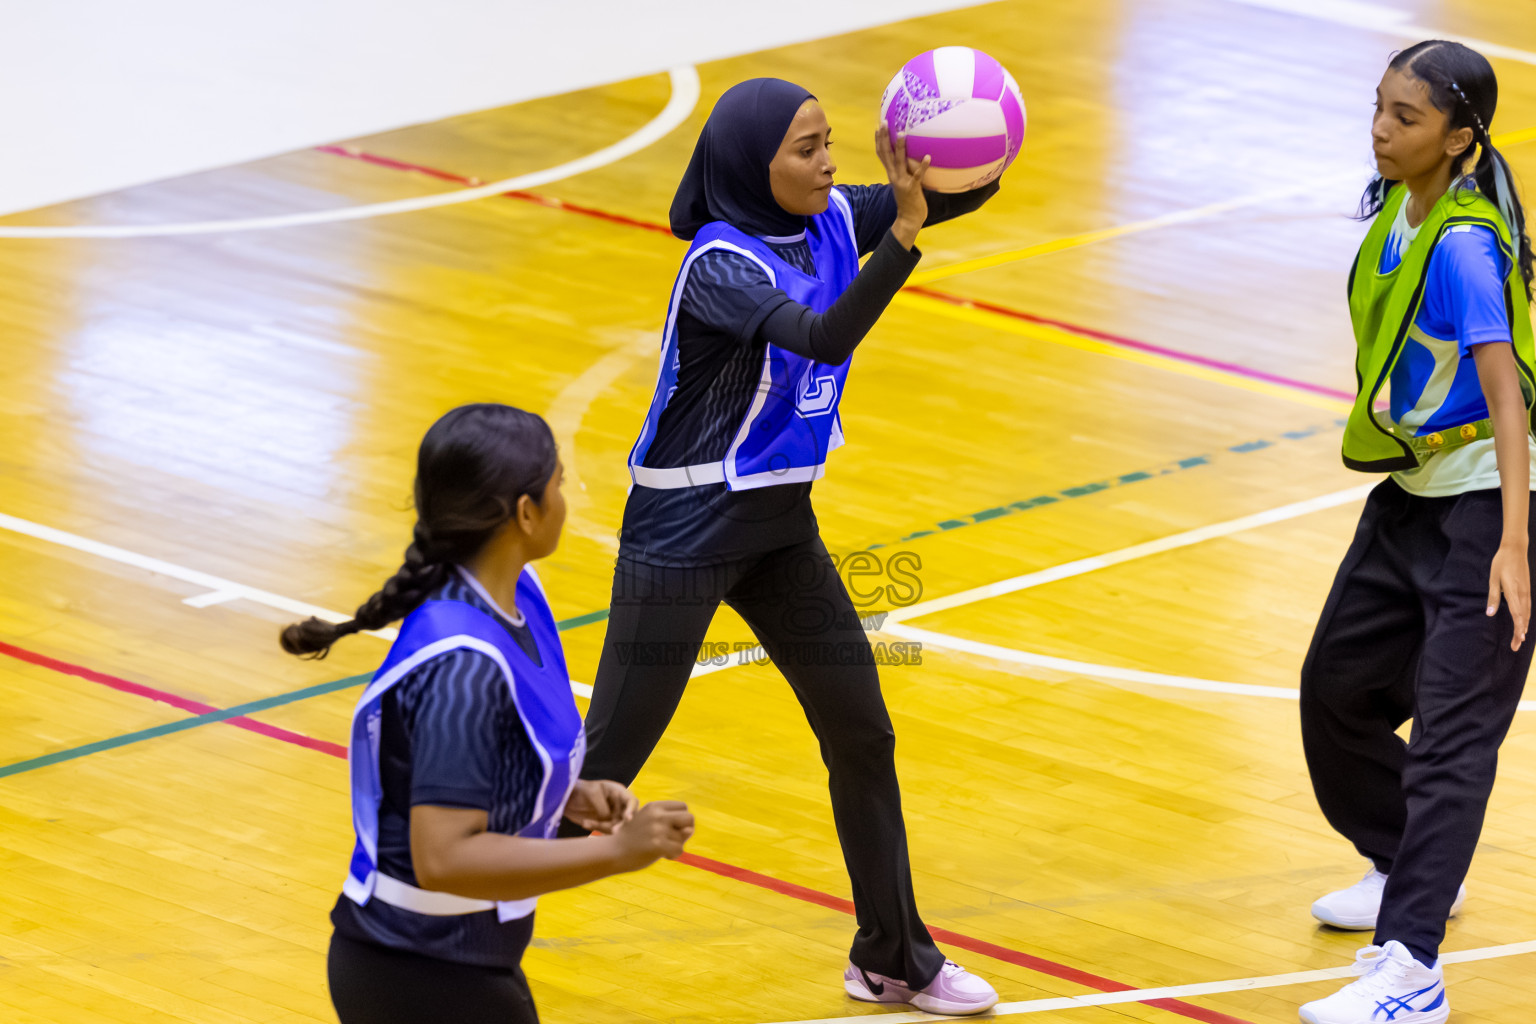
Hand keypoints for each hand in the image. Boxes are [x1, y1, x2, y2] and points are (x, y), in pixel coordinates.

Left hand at [564, 779, 637, 833]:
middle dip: (620, 825)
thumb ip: (603, 807)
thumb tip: (609, 820)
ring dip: (602, 827)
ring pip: (615, 827)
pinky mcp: (604, 824)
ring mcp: (612, 815)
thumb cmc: (581, 789)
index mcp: (618, 792)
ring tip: (586, 823)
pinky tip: (585, 823)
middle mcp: (618, 804)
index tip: (628, 818)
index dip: (632, 809)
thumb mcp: (593, 794)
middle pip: (626, 817)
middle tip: (613, 831)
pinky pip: (606, 831)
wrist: (567, 798)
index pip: (631, 801)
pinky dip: (596, 829)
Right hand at [612, 800, 693, 869]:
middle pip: (690, 818)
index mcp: (655, 806)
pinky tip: (662, 855)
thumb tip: (690, 829)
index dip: (681, 819)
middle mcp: (657, 815)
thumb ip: (672, 824)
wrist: (613, 852)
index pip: (683, 807)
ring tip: (661, 848)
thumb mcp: (650, 822)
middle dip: (686, 830)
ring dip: (676, 845)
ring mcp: (658, 829)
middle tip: (672, 838)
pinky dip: (673, 855)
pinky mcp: (658, 845)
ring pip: (684, 837)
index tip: (670, 828)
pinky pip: (679, 850)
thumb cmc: (634, 838)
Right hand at [876, 124, 928, 246]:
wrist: (909, 219)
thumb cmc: (909, 200)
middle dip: (884, 137)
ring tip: (902, 133)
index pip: (881, 154)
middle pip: (885, 154)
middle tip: (884, 122)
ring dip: (900, 147)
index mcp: (891, 173)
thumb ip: (904, 170)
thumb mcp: (903, 182)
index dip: (878, 140)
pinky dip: (923, 166)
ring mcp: (902, 182)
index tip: (878, 126)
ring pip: (899, 161)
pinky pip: (918, 175)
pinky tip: (928, 157)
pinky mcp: (912, 188)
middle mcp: (894, 176)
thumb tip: (910, 158)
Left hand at [1487, 541, 1529, 650]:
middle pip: (1523, 617)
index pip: (1517, 614)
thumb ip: (1493, 597)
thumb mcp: (1493, 579)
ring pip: (1527, 613)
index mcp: (1513, 591)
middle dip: (1520, 632)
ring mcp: (1527, 591)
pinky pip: (1528, 607)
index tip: (1518, 639)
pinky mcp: (1527, 589)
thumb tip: (1490, 614)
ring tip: (1520, 639)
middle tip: (1515, 646)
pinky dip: (1526, 617)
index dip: (1518, 627)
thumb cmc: (1501, 563)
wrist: (1515, 550)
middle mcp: (1523, 593)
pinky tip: (1523, 623)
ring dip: (1524, 627)